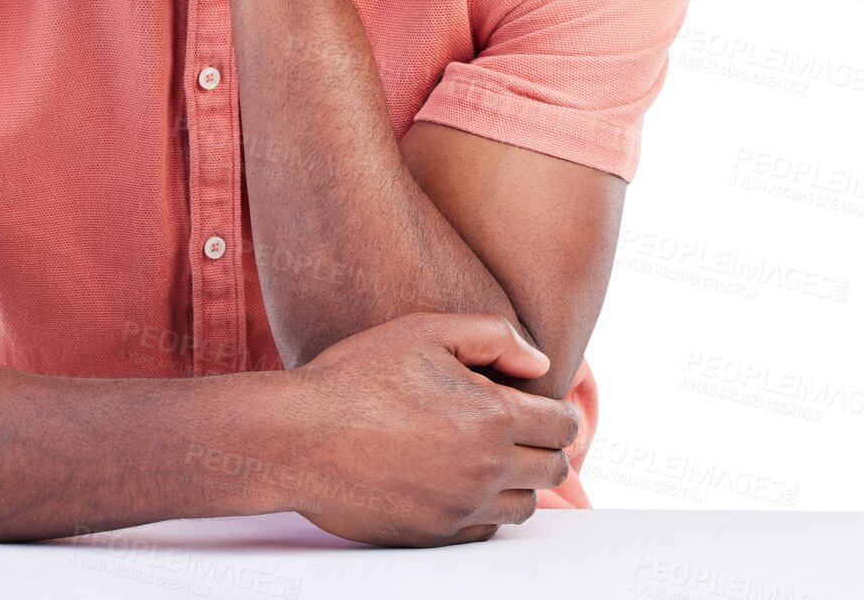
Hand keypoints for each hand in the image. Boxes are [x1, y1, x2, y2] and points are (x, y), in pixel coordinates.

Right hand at [287, 312, 579, 547]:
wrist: (300, 436)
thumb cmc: (358, 375)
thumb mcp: (425, 330)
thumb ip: (494, 336)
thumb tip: (539, 365)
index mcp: (492, 417)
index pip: (563, 425)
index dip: (559, 411)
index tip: (540, 403)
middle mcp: (486, 470)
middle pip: (553, 470)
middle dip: (545, 445)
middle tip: (517, 426)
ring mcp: (462, 508)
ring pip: (525, 506)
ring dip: (519, 480)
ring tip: (486, 452)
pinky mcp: (437, 535)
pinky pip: (486, 530)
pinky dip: (485, 508)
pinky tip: (457, 479)